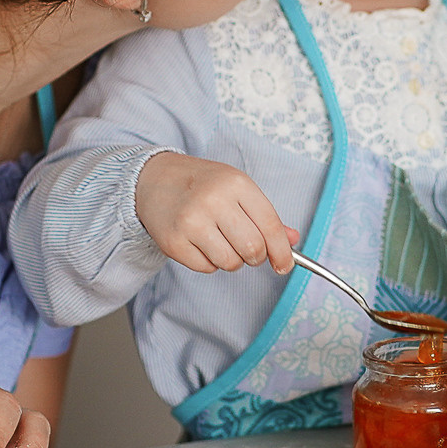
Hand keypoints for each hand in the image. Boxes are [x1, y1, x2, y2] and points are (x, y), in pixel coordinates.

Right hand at [135, 152, 297, 274]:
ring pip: (230, 263)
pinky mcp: (173, 241)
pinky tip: (200, 243)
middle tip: (247, 249)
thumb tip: (292, 241)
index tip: (284, 265)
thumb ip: (266, 216)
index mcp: (236, 183)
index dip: (282, 252)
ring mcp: (191, 221)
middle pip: (253, 249)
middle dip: (255, 256)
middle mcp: (214, 200)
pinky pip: (207, 268)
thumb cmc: (202, 184)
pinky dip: (209, 262)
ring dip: (231, 260)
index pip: (270, 226)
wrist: (154, 179)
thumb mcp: (237, 188)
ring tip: (219, 241)